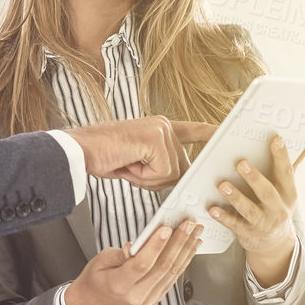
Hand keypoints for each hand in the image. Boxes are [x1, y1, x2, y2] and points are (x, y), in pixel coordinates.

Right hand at [63, 221, 205, 304]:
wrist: (95, 301)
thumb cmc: (96, 278)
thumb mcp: (100, 260)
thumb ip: (121, 253)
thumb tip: (138, 245)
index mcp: (118, 285)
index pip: (142, 264)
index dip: (155, 246)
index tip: (166, 228)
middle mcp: (137, 295)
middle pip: (162, 267)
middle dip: (178, 242)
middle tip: (188, 224)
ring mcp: (149, 298)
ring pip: (172, 272)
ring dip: (186, 249)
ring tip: (195, 232)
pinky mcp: (157, 296)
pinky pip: (173, 277)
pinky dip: (184, 260)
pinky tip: (191, 247)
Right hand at [65, 117, 217, 189]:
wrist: (77, 150)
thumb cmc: (101, 157)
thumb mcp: (137, 164)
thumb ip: (158, 166)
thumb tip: (176, 178)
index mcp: (159, 128)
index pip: (191, 131)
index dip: (209, 134)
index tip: (226, 133)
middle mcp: (164, 126)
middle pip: (181, 169)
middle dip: (156, 179)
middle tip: (130, 167)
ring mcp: (162, 130)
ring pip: (171, 174)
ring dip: (147, 179)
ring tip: (126, 164)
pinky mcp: (157, 139)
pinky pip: (162, 173)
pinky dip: (143, 177)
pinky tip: (127, 162)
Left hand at [209, 134, 304, 283]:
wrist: (275, 245)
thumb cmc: (277, 207)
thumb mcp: (288, 189)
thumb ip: (294, 164)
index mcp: (289, 194)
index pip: (287, 173)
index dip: (282, 156)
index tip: (276, 139)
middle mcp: (278, 209)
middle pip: (267, 193)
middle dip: (254, 178)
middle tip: (240, 163)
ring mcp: (263, 223)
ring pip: (249, 210)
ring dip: (236, 198)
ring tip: (222, 185)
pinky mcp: (248, 234)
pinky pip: (235, 225)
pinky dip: (224, 217)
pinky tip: (213, 209)